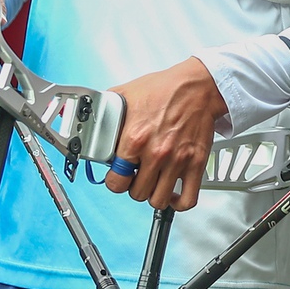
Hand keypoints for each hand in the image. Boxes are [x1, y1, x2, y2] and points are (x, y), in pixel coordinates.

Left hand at [103, 57, 228, 211]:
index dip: (115, 181)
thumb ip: (107, 113)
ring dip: (153, 194)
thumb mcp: (126, 94)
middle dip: (134, 186)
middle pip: (136, 193)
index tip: (118, 176)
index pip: (115, 181)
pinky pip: (187, 199)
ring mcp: (177, 161)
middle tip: (137, 175)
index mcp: (134, 139)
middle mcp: (155, 153)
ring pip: (158, 200)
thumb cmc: (164, 88)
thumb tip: (92, 123)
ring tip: (153, 182)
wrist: (197, 86)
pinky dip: (178, 202)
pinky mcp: (195, 164)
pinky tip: (172, 194)